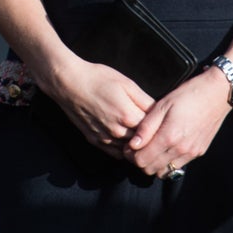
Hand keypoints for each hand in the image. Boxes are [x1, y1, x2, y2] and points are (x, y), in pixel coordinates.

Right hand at [37, 56, 153, 160]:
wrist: (69, 83)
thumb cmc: (97, 79)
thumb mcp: (127, 84)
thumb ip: (145, 100)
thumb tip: (158, 112)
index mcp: (128, 116)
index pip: (153, 129)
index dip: (159, 125)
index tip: (163, 122)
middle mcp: (118, 132)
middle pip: (142, 142)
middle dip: (150, 138)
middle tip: (155, 131)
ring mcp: (105, 138)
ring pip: (129, 151)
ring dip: (136, 146)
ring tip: (142, 136)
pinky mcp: (95, 141)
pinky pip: (115, 153)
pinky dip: (123, 150)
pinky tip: (127, 141)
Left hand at [123, 69, 229, 176]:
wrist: (218, 93)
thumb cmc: (188, 94)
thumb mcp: (163, 104)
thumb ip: (147, 126)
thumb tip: (133, 144)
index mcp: (169, 136)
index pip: (141, 160)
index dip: (131, 155)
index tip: (129, 145)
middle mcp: (180, 149)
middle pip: (150, 169)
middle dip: (140, 161)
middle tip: (138, 147)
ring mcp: (191, 153)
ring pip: (164, 171)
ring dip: (154, 163)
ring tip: (152, 148)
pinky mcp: (198, 152)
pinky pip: (178, 166)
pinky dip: (168, 161)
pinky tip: (167, 146)